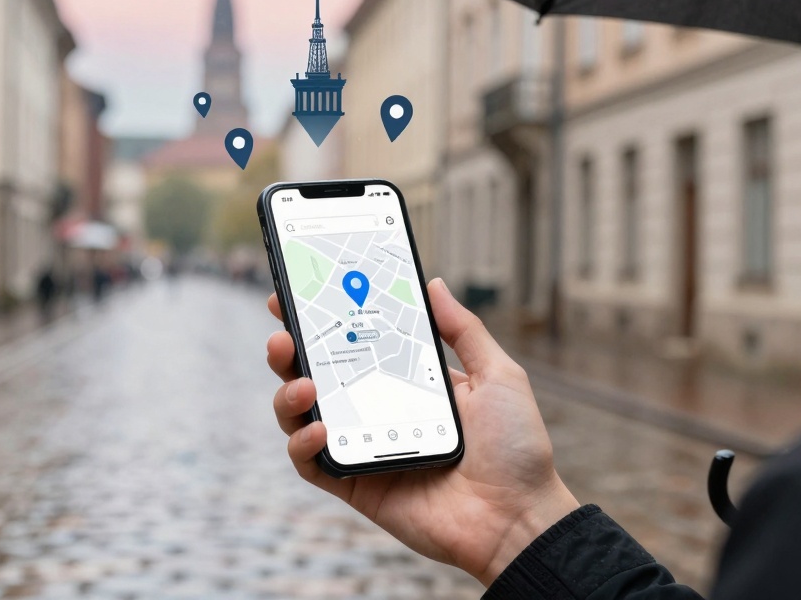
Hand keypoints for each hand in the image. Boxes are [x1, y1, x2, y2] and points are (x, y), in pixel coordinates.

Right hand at [266, 279, 579, 585]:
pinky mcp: (355, 485)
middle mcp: (376, 411)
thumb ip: (463, 330)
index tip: (297, 293)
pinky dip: (302, 444)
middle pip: (316, 374)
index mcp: (406, 382)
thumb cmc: (516, 448)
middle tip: (282, 334)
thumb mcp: (496, 375)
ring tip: (302, 383)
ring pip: (301, 416)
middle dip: (290, 350)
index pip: (353, 343)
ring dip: (288, 394)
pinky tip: (319, 429)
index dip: (321, 319)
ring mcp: (362, 448)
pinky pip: (310, 464)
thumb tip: (433, 284)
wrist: (518, 516)